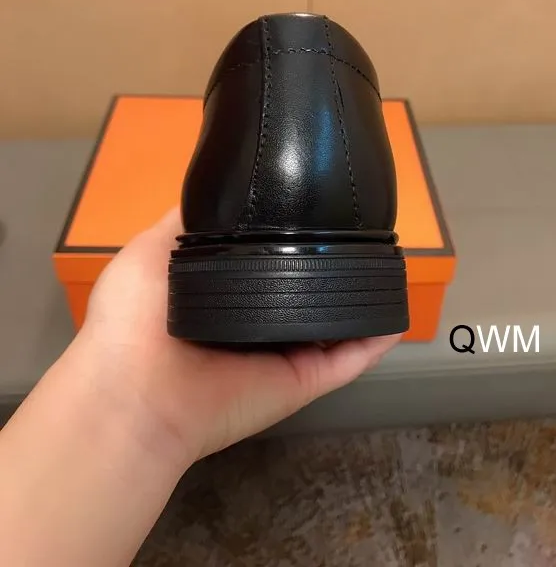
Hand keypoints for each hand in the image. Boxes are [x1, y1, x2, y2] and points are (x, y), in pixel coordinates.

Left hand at [79, 209, 402, 470]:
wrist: (136, 393)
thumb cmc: (135, 318)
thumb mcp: (152, 250)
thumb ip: (188, 222)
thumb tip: (216, 186)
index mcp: (223, 293)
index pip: (267, 260)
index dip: (289, 237)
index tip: (314, 206)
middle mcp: (256, 320)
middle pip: (304, 289)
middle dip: (329, 265)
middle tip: (359, 230)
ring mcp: (283, 351)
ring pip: (334, 322)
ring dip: (360, 298)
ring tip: (386, 262)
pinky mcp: (304, 378)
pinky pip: (350, 357)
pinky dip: (377, 338)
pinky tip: (395, 310)